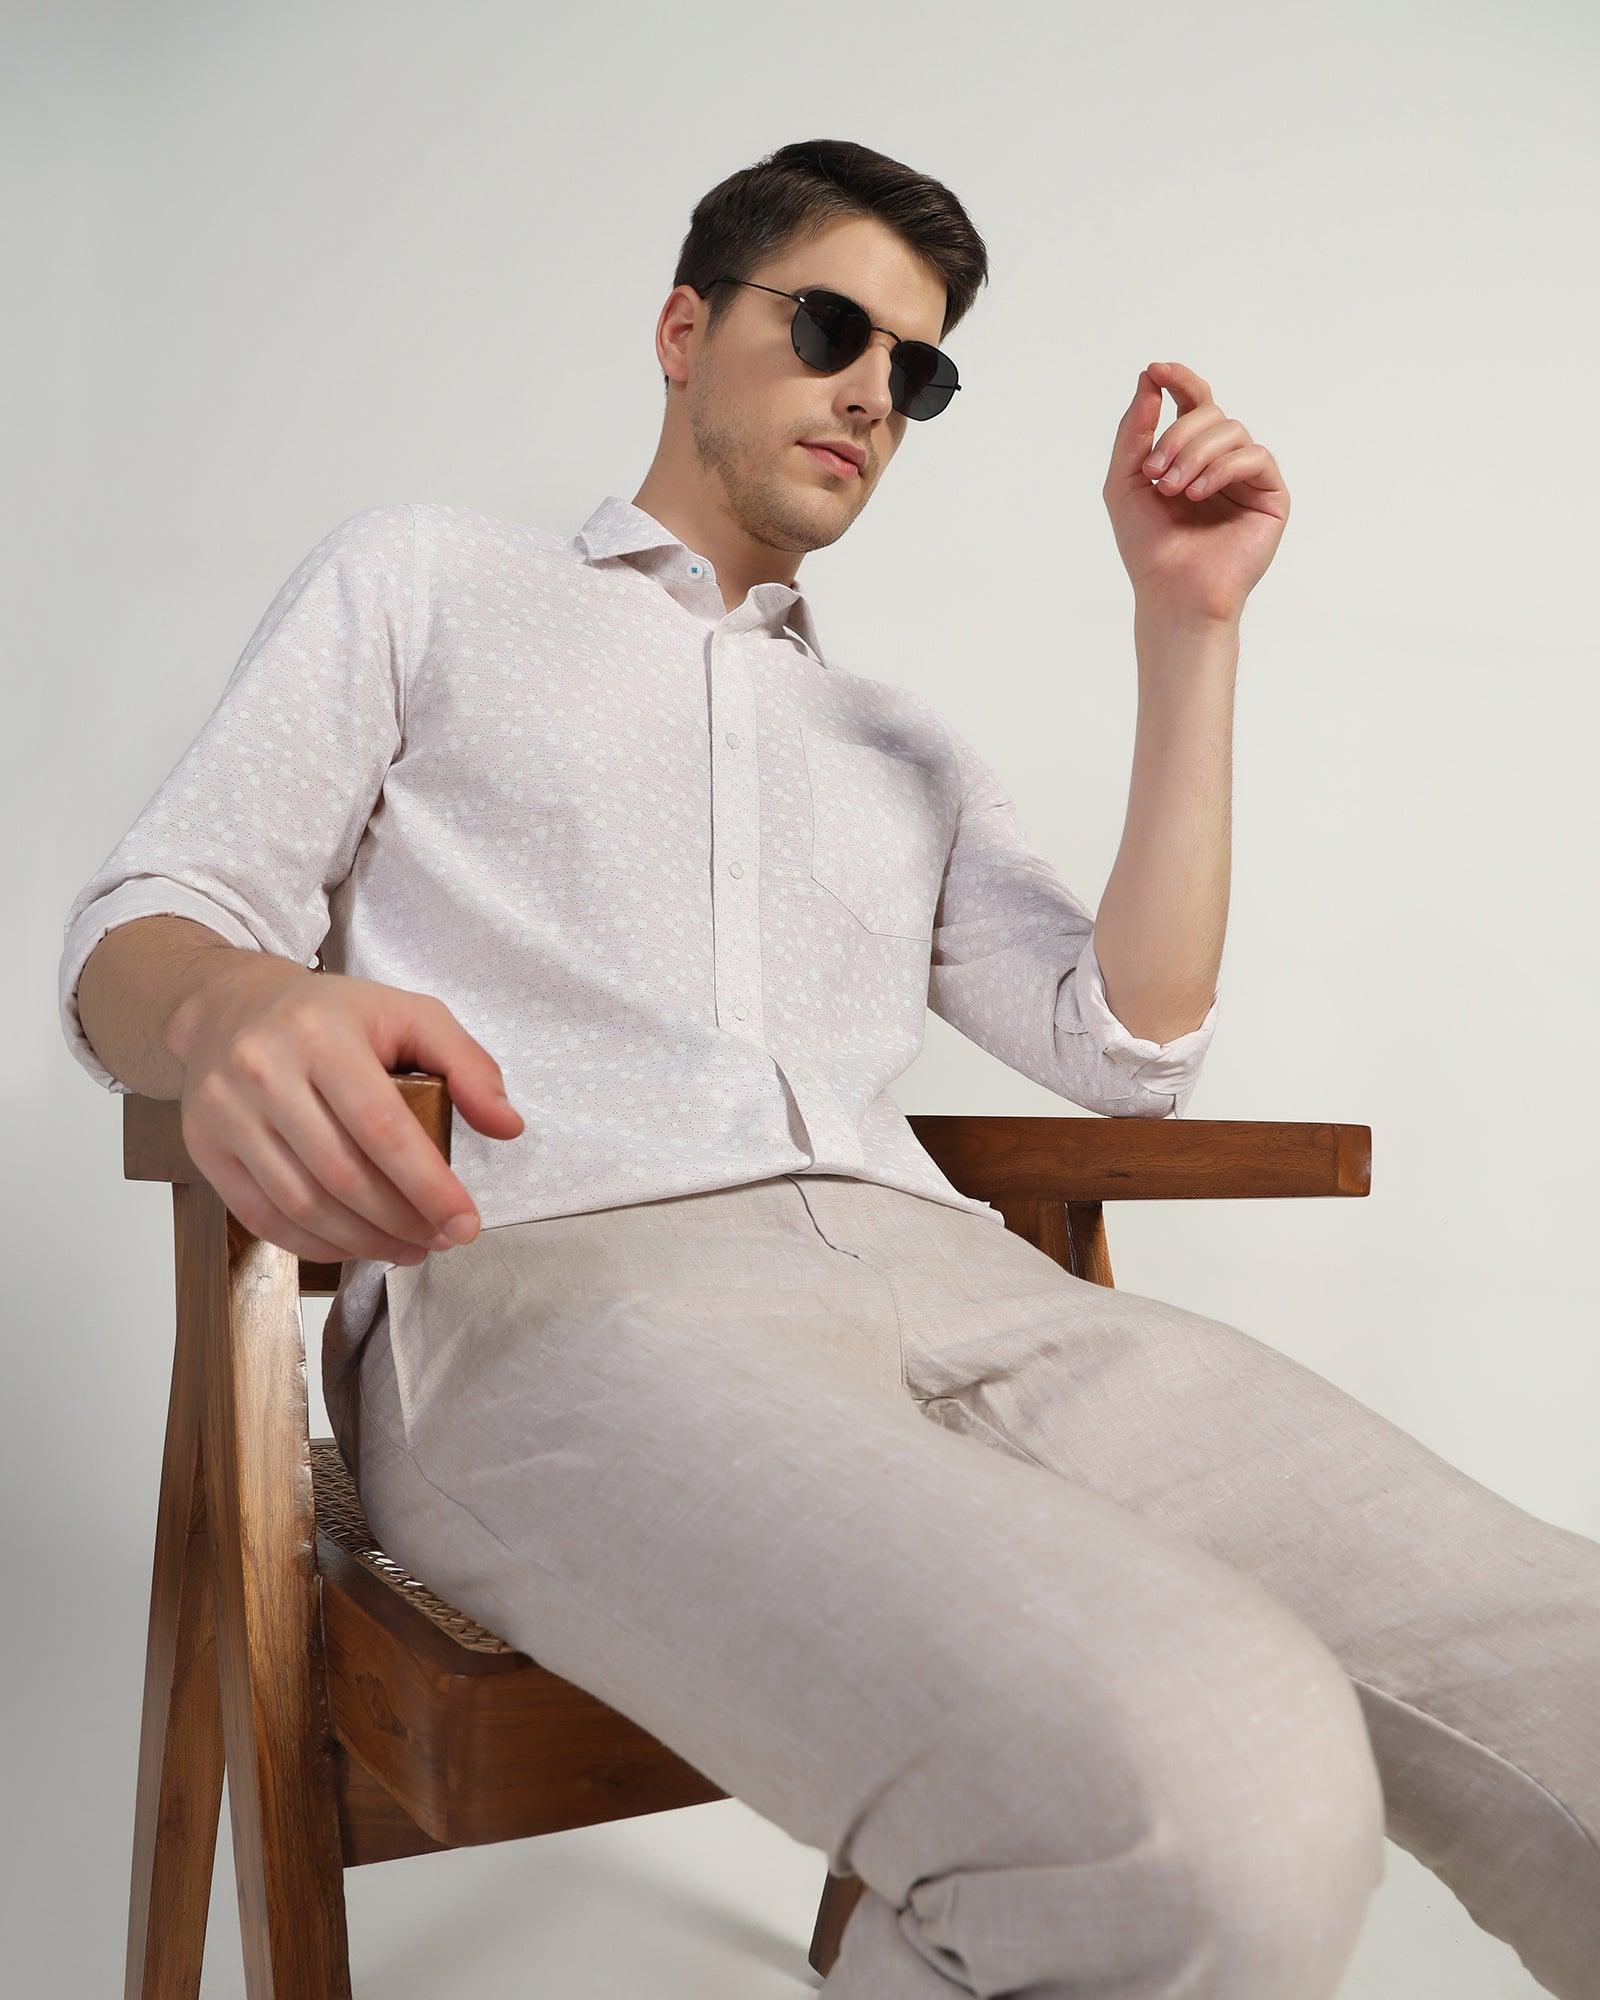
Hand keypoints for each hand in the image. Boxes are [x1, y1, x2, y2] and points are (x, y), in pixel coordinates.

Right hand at [165, 955, 524, 1266]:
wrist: (229, 1007)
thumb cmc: (331, 1016)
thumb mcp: (408, 1014)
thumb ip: (467, 1065)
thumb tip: (507, 1126)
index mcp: (322, 1034)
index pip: (383, 1128)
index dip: (428, 1186)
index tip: (464, 1222)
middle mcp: (265, 1072)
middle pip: (344, 1175)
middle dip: (403, 1222)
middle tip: (442, 1239)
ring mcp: (226, 1113)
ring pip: (304, 1204)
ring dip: (364, 1242)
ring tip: (408, 1248)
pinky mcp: (204, 1146)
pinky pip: (264, 1217)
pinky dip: (315, 1244)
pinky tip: (355, 1244)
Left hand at [1102, 360, 1288, 624]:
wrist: (1171, 593)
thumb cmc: (1149, 547)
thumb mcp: (1125, 482)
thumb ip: (1134, 431)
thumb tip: (1149, 378)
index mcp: (1190, 455)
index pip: (1193, 403)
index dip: (1179, 381)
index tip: (1157, 371)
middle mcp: (1222, 461)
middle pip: (1209, 412)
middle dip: (1177, 435)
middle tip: (1154, 472)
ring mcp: (1248, 477)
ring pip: (1231, 431)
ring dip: (1195, 455)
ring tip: (1173, 491)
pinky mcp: (1270, 496)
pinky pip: (1253, 457)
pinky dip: (1222, 469)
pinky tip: (1198, 494)